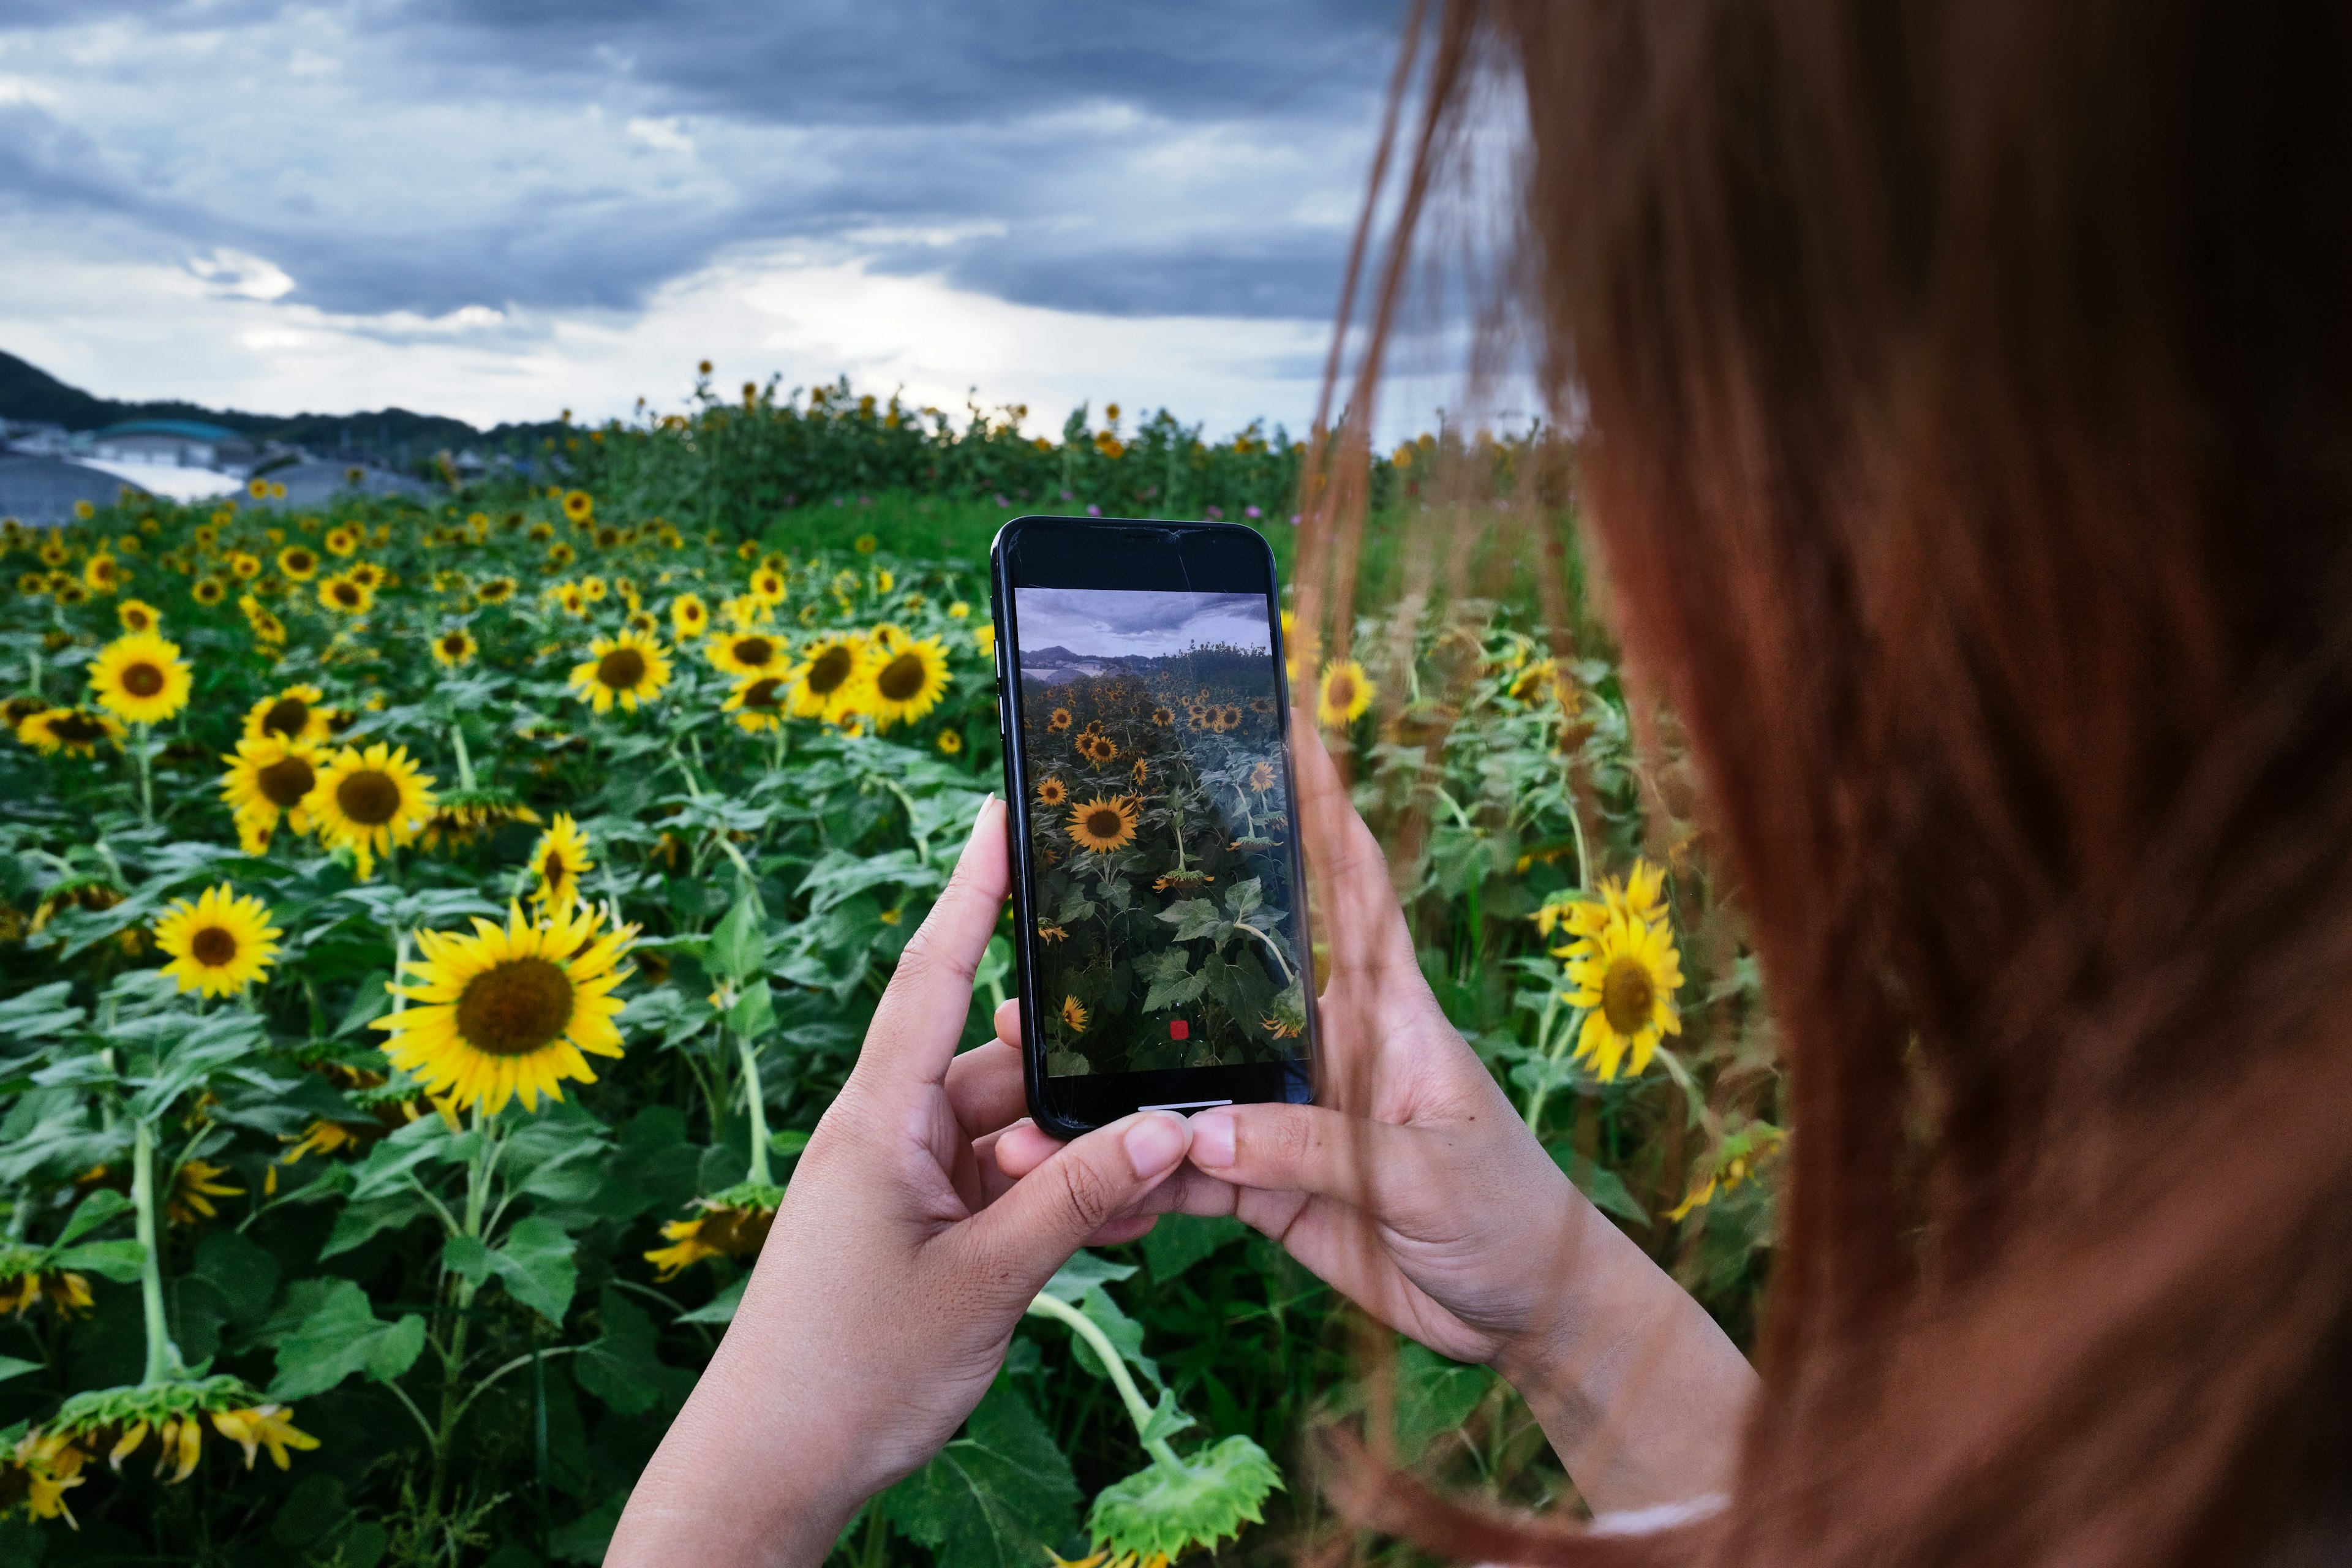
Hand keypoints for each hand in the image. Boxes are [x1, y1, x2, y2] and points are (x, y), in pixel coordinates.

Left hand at [608, 798, 1193, 1567]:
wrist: (771, 1472)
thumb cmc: (850, 1373)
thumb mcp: (987, 1281)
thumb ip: (1080, 1197)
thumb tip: (1172, 1126)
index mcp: (879, 1119)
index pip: (933, 974)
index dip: (972, 889)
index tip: (1003, 811)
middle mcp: (887, 1131)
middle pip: (1000, 1063)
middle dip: (1080, 1079)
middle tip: (1164, 1079)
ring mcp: (902, 1179)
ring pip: (1012, 1127)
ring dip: (1076, 1152)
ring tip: (1151, 1181)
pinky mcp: (918, 1225)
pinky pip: (1002, 1179)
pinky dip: (1055, 1193)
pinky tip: (1114, 1219)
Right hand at [995, 718, 1754, 1512]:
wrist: (1525, 1314)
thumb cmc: (1509, 1212)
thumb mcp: (1420, 1172)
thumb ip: (1310, 1147)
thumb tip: (1195, 1130)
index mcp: (1386, 1012)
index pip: (1351, 886)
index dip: (1320, 804)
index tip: (1281, 720)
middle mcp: (1327, 1045)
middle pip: (1231, 974)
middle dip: (1154, 943)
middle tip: (1066, 909)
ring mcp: (1291, 1112)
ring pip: (1186, 1080)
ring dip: (1117, 1086)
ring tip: (1033, 1078)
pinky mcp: (1270, 1182)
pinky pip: (1187, 1170)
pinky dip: (1138, 1178)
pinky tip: (1078, 1176)